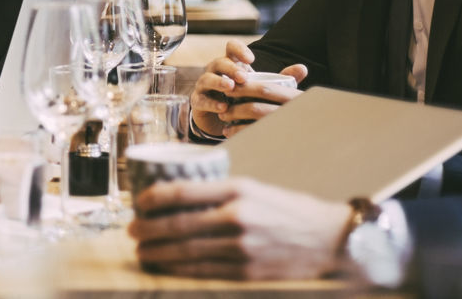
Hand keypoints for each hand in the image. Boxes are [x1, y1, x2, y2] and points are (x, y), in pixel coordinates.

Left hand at [129, 177, 351, 280]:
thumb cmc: (289, 210)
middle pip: (177, 224)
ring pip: (185, 252)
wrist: (329, 240)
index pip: (181, 191)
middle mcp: (238, 217)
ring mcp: (242, 248)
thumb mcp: (255, 188)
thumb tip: (177, 195)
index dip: (152, 199)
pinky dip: (179, 271)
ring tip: (142, 253)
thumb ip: (220, 192)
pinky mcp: (247, 273)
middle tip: (132, 232)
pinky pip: (203, 273)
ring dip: (157, 253)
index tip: (138, 203)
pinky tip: (166, 268)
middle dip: (147, 230)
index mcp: (238, 189)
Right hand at [189, 40, 306, 138]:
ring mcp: (205, 84)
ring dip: (219, 82)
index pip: (231, 47)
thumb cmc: (244, 97)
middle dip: (231, 68)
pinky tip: (223, 108)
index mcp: (231, 63)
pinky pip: (202, 99)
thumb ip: (281, 78)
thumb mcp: (261, 87)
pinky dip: (212, 103)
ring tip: (231, 88)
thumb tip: (303, 69)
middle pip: (219, 62)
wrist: (222, 118)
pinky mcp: (199, 100)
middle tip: (244, 77)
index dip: (239, 50)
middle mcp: (216, 70)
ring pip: (207, 78)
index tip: (252, 59)